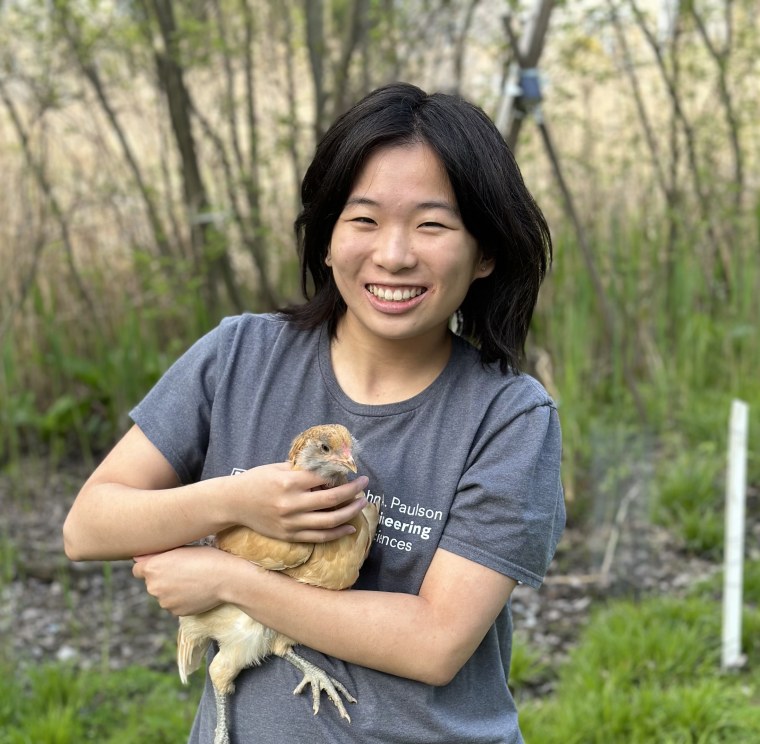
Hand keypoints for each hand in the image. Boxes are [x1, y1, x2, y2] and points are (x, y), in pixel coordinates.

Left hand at [132, 546, 236, 615]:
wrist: (227, 578)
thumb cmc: (206, 557)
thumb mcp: (181, 548)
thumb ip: (157, 555)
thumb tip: (137, 558)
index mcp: (152, 568)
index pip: (137, 569)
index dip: (149, 566)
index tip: (162, 563)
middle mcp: (153, 587)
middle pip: (151, 582)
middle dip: (162, 578)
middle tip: (183, 570)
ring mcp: (164, 602)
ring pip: (163, 595)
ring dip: (172, 589)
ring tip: (192, 580)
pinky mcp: (176, 612)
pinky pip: (174, 604)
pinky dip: (181, 599)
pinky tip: (196, 591)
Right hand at [224, 463, 369, 543]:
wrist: (233, 503)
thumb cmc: (256, 480)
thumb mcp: (277, 467)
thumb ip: (301, 468)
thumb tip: (328, 465)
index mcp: (289, 482)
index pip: (323, 477)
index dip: (341, 474)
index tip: (352, 471)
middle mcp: (291, 504)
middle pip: (332, 499)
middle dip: (353, 492)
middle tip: (364, 486)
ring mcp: (291, 522)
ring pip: (329, 521)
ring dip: (350, 513)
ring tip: (362, 505)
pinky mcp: (289, 536)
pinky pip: (319, 537)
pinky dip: (337, 533)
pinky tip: (350, 527)